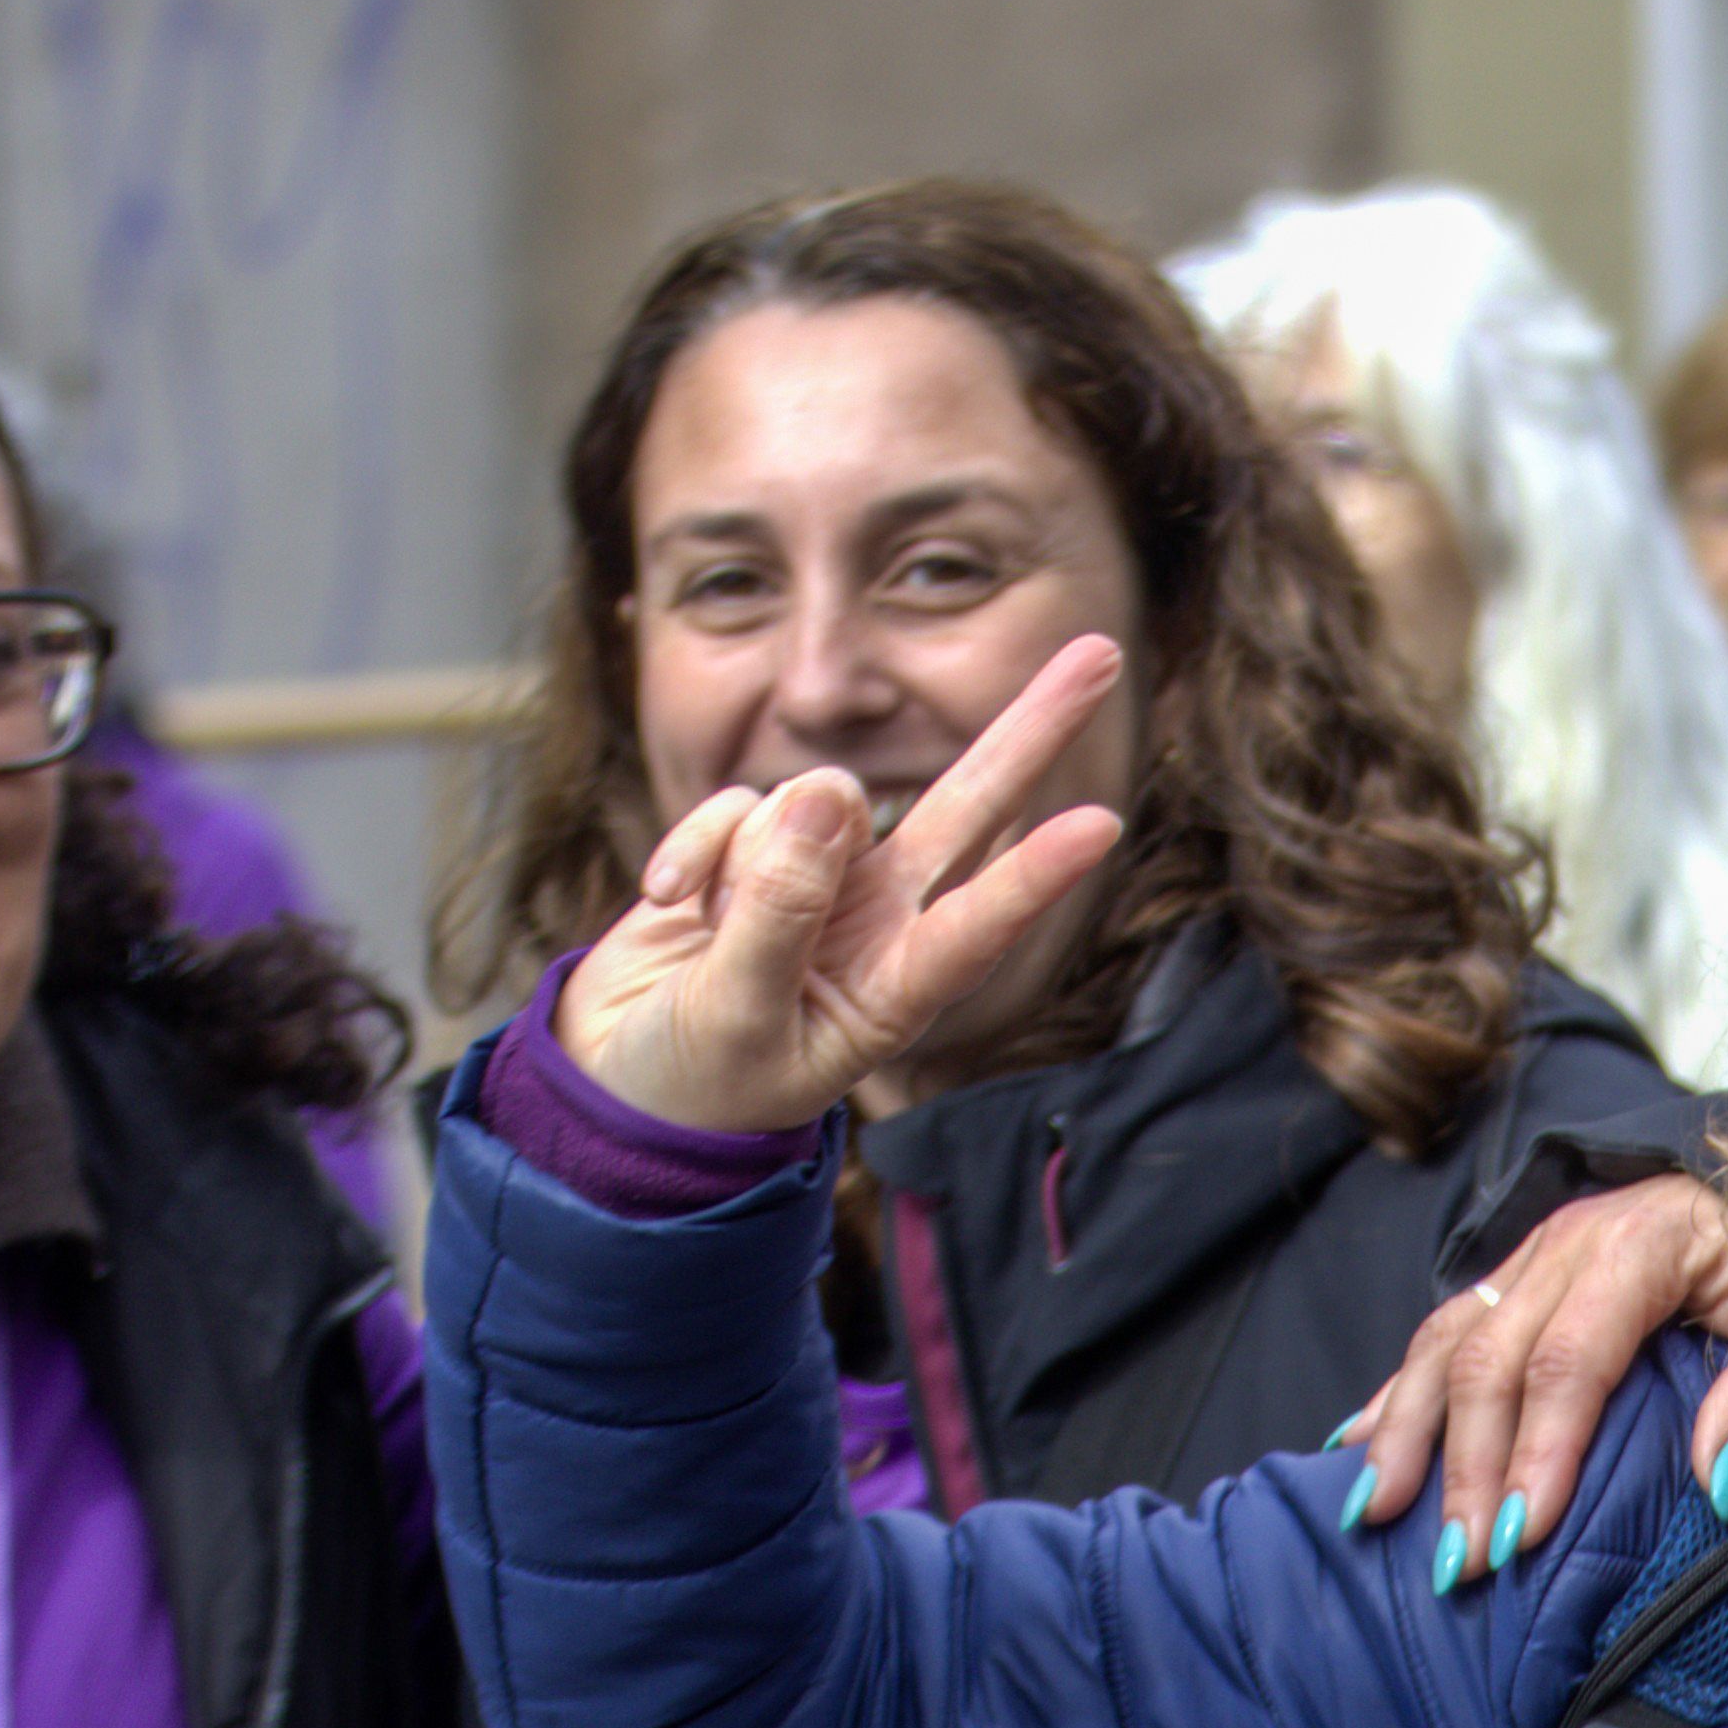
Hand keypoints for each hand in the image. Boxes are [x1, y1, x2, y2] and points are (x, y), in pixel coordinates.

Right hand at [555, 639, 1133, 1132]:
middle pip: (971, 806)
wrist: (623, 1075)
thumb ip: (776, 916)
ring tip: (710, 926)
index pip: (980, 923)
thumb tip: (818, 795)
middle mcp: (884, 919)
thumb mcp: (735, 1017)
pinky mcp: (756, 843)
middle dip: (1031, 730)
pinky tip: (670, 901)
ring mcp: (825, 875)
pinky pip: (737, 802)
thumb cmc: (699, 1075)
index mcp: (899, 987)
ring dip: (751, 850)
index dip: (1037, 876)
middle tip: (1101, 652)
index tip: (1104, 826)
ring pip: (822, 796)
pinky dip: (696, 845)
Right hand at [1331, 1172, 1727, 1592]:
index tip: (1521, 1536)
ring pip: (1441, 1345)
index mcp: (1640, 1246)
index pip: (1569, 1362)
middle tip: (1459, 1563)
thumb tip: (1721, 1482)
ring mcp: (1529, 1255)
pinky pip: (1436, 1333)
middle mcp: (1567, 1243)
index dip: (1539, 1452)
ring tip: (1374, 1516)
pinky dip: (1394, 1396)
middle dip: (1465, 1470)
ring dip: (1404, 1436)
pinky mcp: (1511, 1273)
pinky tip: (1354, 1447)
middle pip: (1489, 1362)